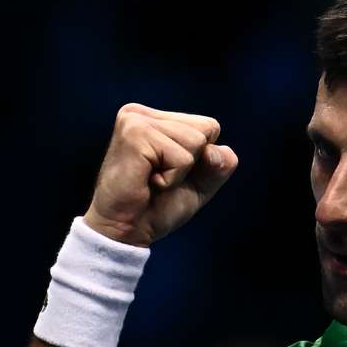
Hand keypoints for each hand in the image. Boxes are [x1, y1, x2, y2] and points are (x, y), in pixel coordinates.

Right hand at [83, 103, 237, 246]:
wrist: (126, 232)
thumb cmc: (157, 208)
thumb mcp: (199, 184)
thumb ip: (219, 165)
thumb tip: (216, 152)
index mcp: (154, 118)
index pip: (208, 126)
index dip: (200, 159)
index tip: (168, 173)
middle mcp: (140, 113)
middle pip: (205, 131)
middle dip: (190, 165)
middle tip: (158, 178)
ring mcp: (135, 120)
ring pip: (196, 142)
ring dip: (179, 173)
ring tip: (151, 179)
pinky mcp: (134, 134)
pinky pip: (181, 157)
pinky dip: (171, 179)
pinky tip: (147, 181)